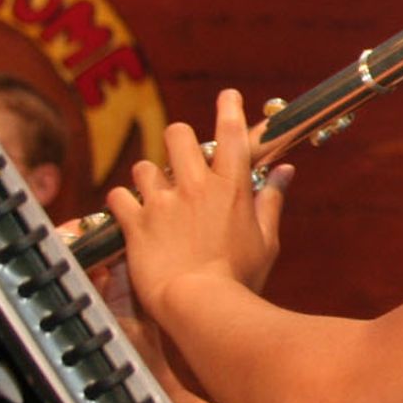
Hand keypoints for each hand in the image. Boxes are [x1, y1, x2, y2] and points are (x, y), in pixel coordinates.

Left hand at [105, 91, 285, 322]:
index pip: (232, 132)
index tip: (227, 96)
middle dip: (179, 140)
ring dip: (149, 176)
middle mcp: (195, 187)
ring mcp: (162, 203)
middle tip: (182, 158)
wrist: (200, 305)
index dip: (229, 107)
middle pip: (179, 135)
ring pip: (144, 166)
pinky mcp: (136, 223)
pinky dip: (122, 202)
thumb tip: (284, 172)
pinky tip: (130, 212)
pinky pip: (118, 197)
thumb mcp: (267, 240)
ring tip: (155, 193)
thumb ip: (271, 200)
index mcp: (231, 187)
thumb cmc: (239, 278)